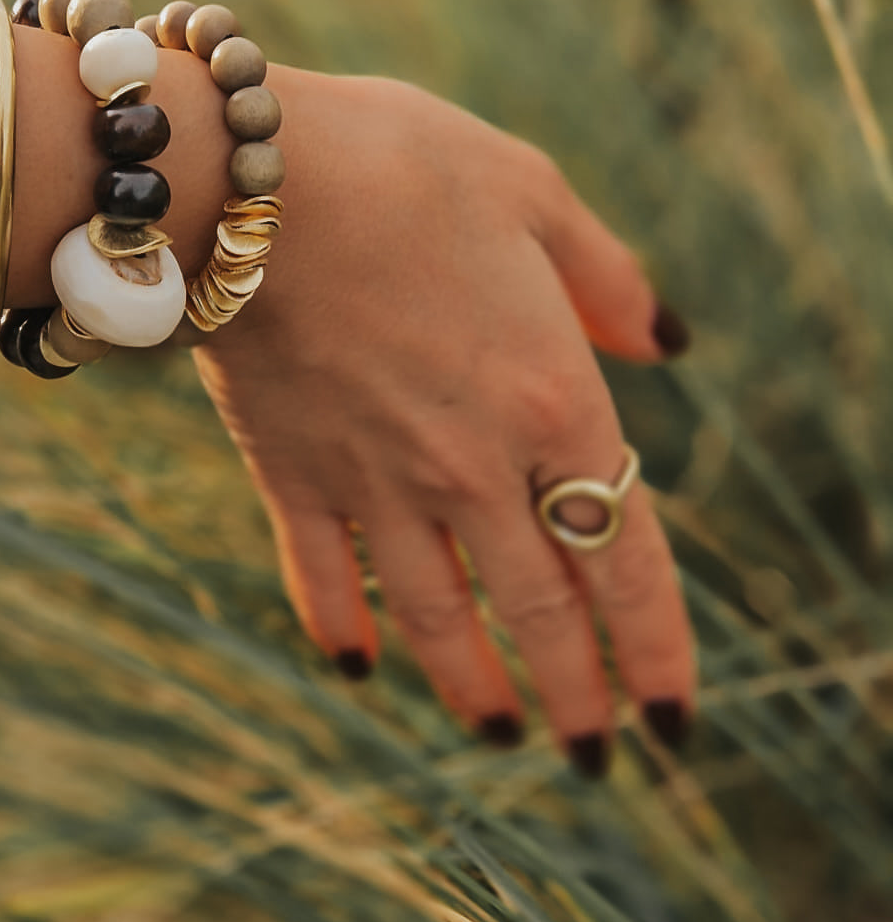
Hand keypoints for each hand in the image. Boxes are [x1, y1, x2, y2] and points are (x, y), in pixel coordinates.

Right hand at [195, 70, 694, 772]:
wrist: (249, 184)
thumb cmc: (400, 165)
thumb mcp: (531, 192)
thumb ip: (604, 278)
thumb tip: (664, 342)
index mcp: (552, 398)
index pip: (622, 555)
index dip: (654, 646)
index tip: (671, 721)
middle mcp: (470, 465)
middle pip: (537, 607)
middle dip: (572, 693)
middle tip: (590, 756)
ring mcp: (373, 479)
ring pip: (435, 613)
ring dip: (470, 682)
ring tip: (495, 731)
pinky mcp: (289, 472)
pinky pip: (322, 573)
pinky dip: (342, 624)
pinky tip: (357, 664)